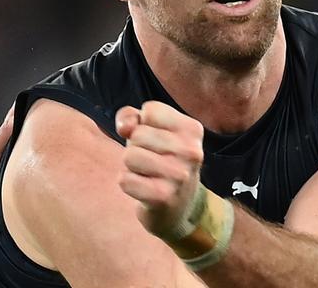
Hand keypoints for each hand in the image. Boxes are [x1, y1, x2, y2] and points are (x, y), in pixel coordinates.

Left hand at [116, 101, 203, 237]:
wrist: (180, 207)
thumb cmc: (161, 160)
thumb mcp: (151, 131)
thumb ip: (131, 116)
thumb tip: (125, 127)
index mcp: (192, 129)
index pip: (150, 110)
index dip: (143, 124)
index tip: (156, 141)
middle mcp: (191, 151)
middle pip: (138, 134)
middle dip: (136, 147)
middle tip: (153, 162)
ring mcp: (179, 175)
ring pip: (129, 156)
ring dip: (131, 167)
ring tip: (148, 175)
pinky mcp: (163, 197)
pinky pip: (125, 180)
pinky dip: (128, 184)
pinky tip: (144, 190)